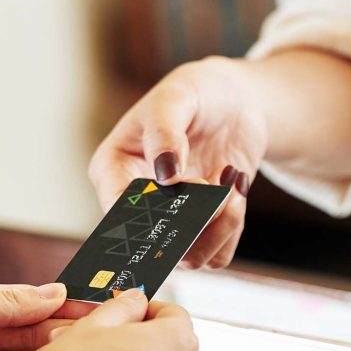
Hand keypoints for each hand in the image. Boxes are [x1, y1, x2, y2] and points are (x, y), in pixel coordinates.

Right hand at [89, 56, 267, 268]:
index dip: (148, 210)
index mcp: (113, 171)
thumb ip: (164, 133)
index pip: (116, 211)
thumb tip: (165, 178)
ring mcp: (171, 223)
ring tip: (231, 179)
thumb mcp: (176, 97)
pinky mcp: (204, 231)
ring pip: (189, 258)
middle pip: (154, 244)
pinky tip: (237, 184)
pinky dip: (233, 225)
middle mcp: (137, 205)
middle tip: (212, 179)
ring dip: (219, 223)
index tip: (182, 185)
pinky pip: (218, 257)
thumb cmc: (196, 93)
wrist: (235, 102)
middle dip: (192, 218)